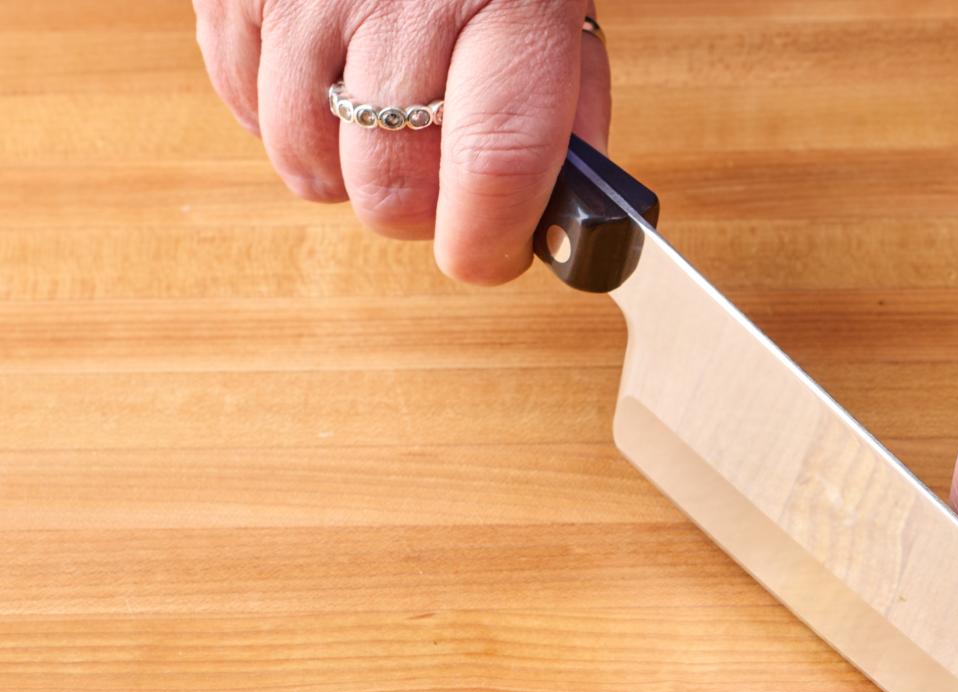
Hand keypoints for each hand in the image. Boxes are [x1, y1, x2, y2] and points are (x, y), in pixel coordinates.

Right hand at [193, 0, 609, 282]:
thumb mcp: (561, 7)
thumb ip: (569, 109)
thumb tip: (558, 215)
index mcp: (508, 2)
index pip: (495, 162)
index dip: (488, 242)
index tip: (491, 257)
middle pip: (386, 187)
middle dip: (418, 215)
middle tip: (442, 186)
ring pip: (305, 163)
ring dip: (346, 173)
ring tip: (384, 123)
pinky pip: (244, 106)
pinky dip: (286, 121)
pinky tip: (329, 83)